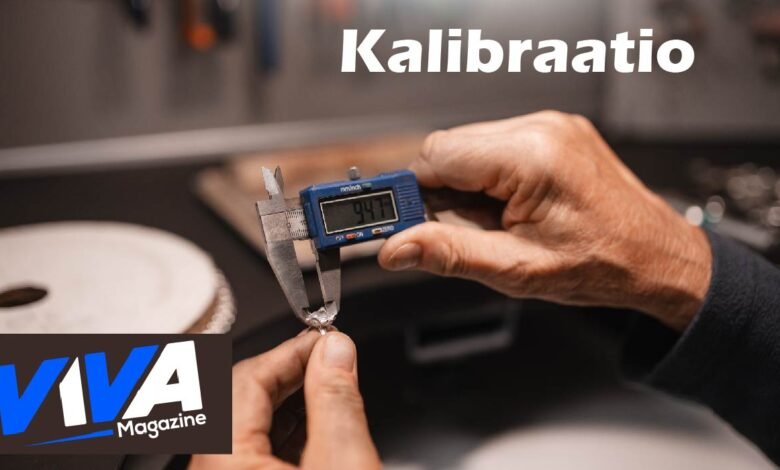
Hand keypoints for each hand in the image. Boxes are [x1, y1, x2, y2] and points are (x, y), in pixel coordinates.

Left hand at [189, 331, 380, 469]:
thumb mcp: (343, 465)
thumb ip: (337, 400)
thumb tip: (335, 351)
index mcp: (222, 462)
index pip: (245, 379)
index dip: (291, 351)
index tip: (326, 339)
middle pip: (240, 400)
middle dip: (290, 374)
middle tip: (330, 358)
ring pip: (246, 427)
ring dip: (290, 402)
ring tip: (329, 389)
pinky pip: (252, 455)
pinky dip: (286, 434)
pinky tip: (317, 429)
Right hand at [378, 111, 711, 330]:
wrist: (656, 257)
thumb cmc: (603, 265)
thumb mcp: (517, 269)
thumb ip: (449, 254)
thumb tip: (397, 247)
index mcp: (532, 157)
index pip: (436, 155)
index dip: (411, 192)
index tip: (399, 221)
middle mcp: (541, 129)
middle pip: (450, 146)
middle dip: (440, 192)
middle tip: (459, 231)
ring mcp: (550, 126)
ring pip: (469, 146)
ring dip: (465, 186)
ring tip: (494, 222)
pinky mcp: (554, 131)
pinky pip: (496, 146)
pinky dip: (487, 178)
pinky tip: (507, 207)